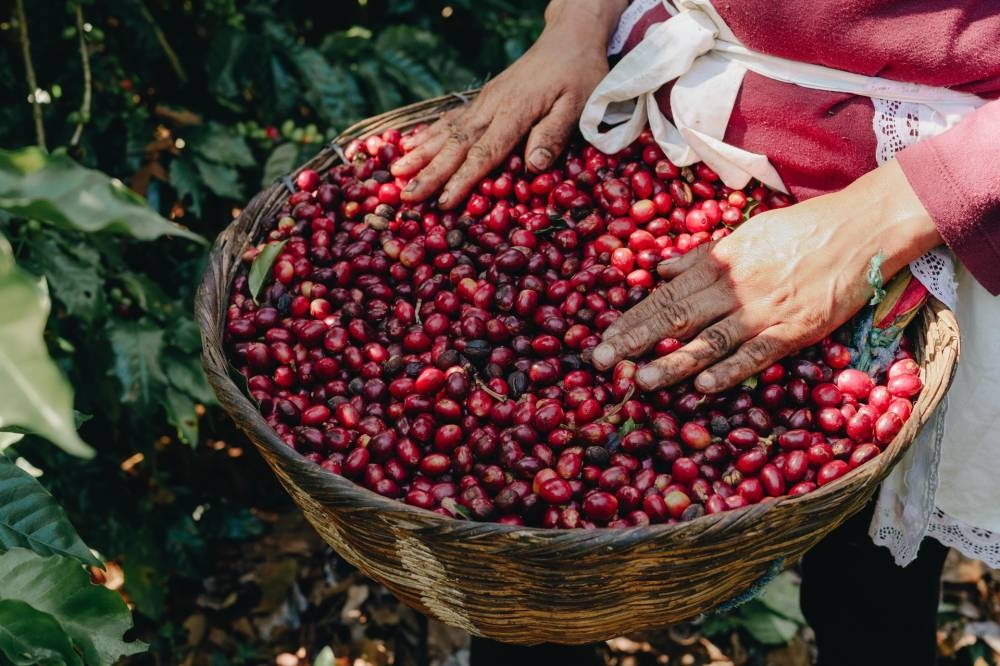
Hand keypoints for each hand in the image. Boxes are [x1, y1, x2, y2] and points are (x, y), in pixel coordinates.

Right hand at [391, 0, 626, 208]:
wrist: (569, 38)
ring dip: (420, 153)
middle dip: (429, 173)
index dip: (462, 180)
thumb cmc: (579, 75)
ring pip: (447, 131)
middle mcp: (492, 107)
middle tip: (405, 196)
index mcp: (515, 112)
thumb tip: (534, 167)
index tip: (442, 202)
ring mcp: (484, 102)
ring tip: (395, 172)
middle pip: (456, 145)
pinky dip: (429, 134)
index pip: (484, 153)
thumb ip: (555, 134)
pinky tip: (411, 145)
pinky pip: (451, 119)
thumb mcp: (579, 105)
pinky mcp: (483, 99)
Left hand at [591, 161, 943, 392]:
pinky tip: (704, 387)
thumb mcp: (745, 233)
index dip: (632, 318)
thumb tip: (659, 271)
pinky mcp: (794, 330)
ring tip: (641, 381)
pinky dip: (730, 370)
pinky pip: (756, 354)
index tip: (602, 338)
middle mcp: (734, 286)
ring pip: (709, 339)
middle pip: (676, 317)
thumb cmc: (800, 230)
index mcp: (719, 261)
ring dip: (673, 362)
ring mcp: (763, 310)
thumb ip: (701, 257)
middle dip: (635, 340)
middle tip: (601, 362)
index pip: (665, 295)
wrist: (860, 228)